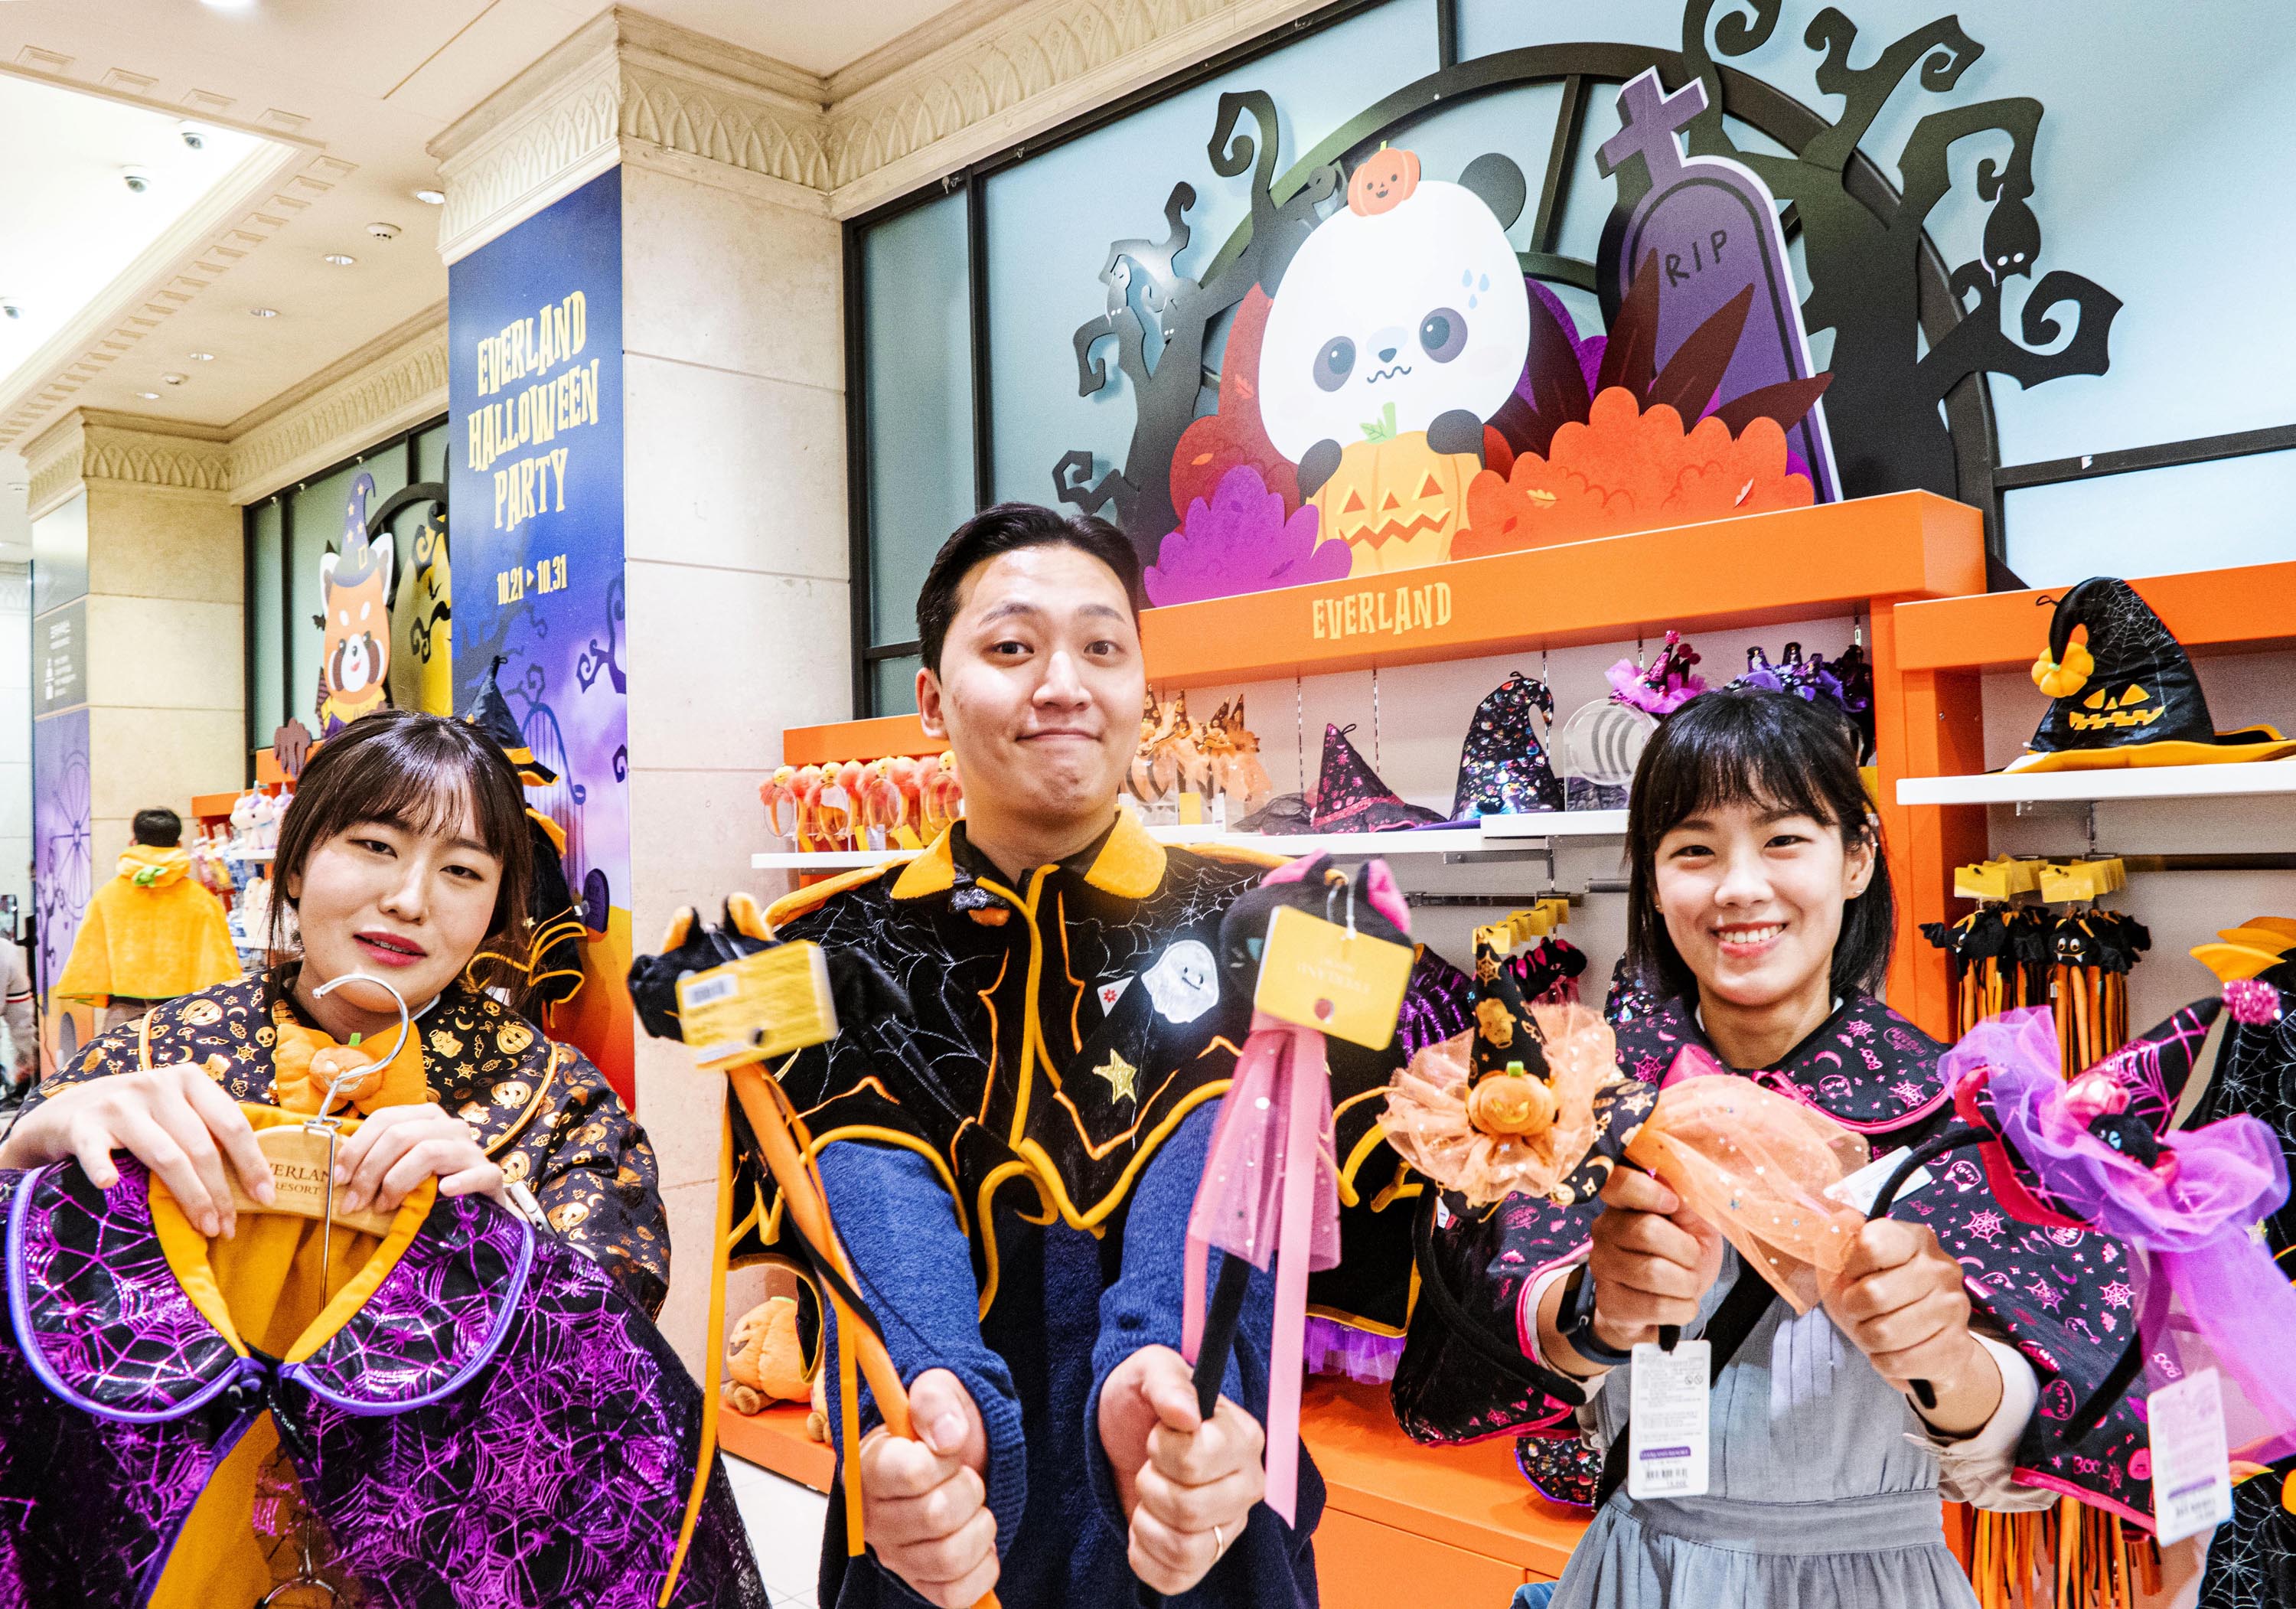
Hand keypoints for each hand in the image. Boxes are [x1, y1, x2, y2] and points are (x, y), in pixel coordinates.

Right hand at [0, 1062, 273, 1236]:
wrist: (65, 1111)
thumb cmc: (137, 1117)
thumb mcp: (175, 1110)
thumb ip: (207, 1130)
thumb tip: (255, 1183)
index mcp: (189, 1080)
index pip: (232, 1124)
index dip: (252, 1163)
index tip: (266, 1198)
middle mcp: (156, 1086)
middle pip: (201, 1147)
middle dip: (219, 1193)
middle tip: (228, 1227)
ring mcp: (118, 1104)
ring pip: (165, 1155)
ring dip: (189, 1197)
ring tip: (204, 1228)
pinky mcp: (82, 1125)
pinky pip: (97, 1151)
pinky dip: (103, 1168)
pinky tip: (109, 1186)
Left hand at [332, 1103, 502, 1213]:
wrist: (477, 1208)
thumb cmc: (430, 1187)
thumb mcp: (401, 1166)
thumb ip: (378, 1161)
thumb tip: (336, 1171)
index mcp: (425, 1117)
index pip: (384, 1118)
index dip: (356, 1148)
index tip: (338, 1179)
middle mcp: (449, 1126)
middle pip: (400, 1135)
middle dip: (369, 1171)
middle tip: (355, 1204)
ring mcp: (472, 1149)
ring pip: (428, 1151)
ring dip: (397, 1182)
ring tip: (383, 1207)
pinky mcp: (491, 1175)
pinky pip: (477, 1174)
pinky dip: (458, 1182)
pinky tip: (444, 1192)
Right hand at [857, 1369, 997, 1607]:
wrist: (964, 1459)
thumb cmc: (945, 1430)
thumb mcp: (942, 1393)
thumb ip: (936, 1399)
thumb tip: (948, 1436)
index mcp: (869, 1467)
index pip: (912, 1473)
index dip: (945, 1459)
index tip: (948, 1447)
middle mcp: (872, 1518)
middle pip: (937, 1516)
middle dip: (970, 1489)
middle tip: (965, 1475)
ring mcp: (895, 1557)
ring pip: (949, 1558)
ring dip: (980, 1527)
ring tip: (974, 1507)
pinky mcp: (921, 1585)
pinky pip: (957, 1594)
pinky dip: (982, 1566)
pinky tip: (977, 1540)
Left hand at [1097, 1345, 1263, 1595]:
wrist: (1120, 1435)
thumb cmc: (1142, 1401)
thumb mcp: (1147, 1373)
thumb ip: (1166, 1383)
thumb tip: (1185, 1414)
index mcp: (1244, 1437)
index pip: (1198, 1461)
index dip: (1163, 1449)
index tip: (1158, 1433)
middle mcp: (1248, 1486)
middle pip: (1190, 1510)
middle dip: (1152, 1485)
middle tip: (1150, 1466)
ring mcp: (1229, 1527)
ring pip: (1185, 1549)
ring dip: (1147, 1521)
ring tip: (1149, 1496)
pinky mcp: (1206, 1560)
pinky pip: (1174, 1578)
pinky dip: (1145, 1553)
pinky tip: (1145, 1525)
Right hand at [1584, 1167, 1722, 1354]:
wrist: (1668, 1304)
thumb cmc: (1683, 1256)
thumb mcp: (1695, 1225)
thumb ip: (1688, 1204)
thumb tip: (1681, 1183)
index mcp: (1624, 1203)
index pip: (1618, 1183)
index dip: (1646, 1190)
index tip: (1672, 1205)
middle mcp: (1604, 1230)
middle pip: (1647, 1231)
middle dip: (1687, 1251)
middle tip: (1694, 1259)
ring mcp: (1601, 1267)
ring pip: (1653, 1272)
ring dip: (1687, 1282)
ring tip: (1689, 1283)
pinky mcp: (1609, 1302)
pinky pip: (1654, 1306)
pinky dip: (1682, 1307)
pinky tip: (1682, 1303)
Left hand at [1823, 1219, 2000, 1434]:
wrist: (1919, 1342)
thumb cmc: (1874, 1296)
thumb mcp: (1847, 1268)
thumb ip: (1838, 1244)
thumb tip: (1839, 1222)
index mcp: (1914, 1239)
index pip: (1871, 1245)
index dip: (1850, 1266)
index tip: (1853, 1275)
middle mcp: (1941, 1268)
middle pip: (1874, 1294)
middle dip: (1854, 1310)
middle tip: (1860, 1311)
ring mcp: (1954, 1307)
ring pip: (1884, 1333)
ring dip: (1867, 1338)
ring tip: (1876, 1331)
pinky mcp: (1957, 1347)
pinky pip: (1898, 1362)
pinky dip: (1884, 1362)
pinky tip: (1892, 1352)